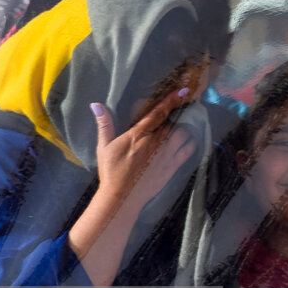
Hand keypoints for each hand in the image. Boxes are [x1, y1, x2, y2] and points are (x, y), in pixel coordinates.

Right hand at [91, 87, 197, 210]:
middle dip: (180, 114)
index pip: (159, 113)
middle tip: (185, 108)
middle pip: (175, 121)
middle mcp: (156, 142)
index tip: (183, 90)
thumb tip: (96, 105)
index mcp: (139, 135)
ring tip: (188, 123)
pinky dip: (192, 142)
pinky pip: (189, 150)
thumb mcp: (104, 147)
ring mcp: (166, 155)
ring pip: (185, 134)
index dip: (171, 100)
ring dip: (186, 127)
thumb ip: (104, 124)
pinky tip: (191, 139)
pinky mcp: (173, 167)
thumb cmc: (111, 172)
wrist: (122, 197)